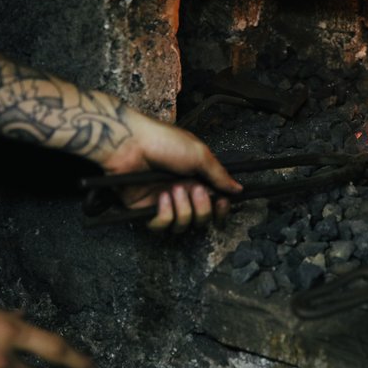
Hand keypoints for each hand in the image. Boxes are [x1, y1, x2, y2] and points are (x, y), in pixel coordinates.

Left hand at [100, 109, 242, 231]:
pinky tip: (161, 197)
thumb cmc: (164, 141)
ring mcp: (164, 202)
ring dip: (183, 209)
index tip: (222, 203)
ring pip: (183, 225)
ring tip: (174, 190)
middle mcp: (183, 192)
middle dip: (203, 208)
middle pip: (202, 219)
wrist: (130, 144)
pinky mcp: (145, 210)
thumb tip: (237, 188)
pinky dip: (164, 213)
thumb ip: (219, 175)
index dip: (221, 208)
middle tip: (196, 191)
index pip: (216, 203)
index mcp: (197, 178)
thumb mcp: (199, 154)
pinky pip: (161, 225)